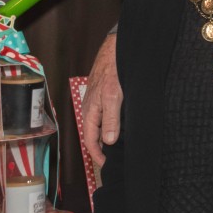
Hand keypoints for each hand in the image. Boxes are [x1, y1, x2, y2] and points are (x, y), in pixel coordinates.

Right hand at [83, 33, 121, 166]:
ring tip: (119, 145)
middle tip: (114, 157)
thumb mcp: (114, 96)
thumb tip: (108, 141)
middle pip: (94, 132)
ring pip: (100, 122)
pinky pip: (106, 113)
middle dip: (101, 146)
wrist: (116, 47)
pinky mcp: (105, 93)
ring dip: (107, 134)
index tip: (106, 164)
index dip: (96, 154)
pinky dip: (112, 122)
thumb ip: (111, 118)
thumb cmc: (113, 70)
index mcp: (90, 110)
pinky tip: (122, 124)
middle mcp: (91, 107)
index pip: (90, 139)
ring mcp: (97, 100)